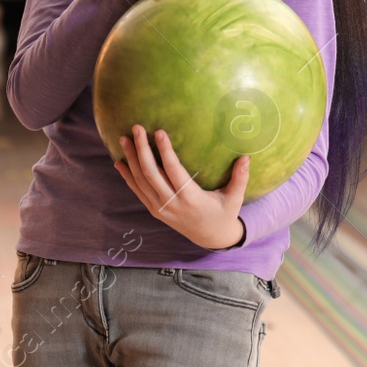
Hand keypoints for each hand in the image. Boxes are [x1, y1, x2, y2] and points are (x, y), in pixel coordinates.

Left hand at [113, 124, 248, 250]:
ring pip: (140, 182)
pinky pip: (137, 192)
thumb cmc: (224, 214)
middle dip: (142, 150)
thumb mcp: (235, 198)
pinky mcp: (155, 211)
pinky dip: (127, 177)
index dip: (165, 151)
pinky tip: (120, 162)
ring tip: (124, 139)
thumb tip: (246, 157)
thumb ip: (240, 178)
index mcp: (191, 198)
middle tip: (136, 128)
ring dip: (131, 160)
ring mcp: (161, 209)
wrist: (211, 238)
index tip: (159, 132)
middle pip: (151, 174)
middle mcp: (172, 204)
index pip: (173, 171)